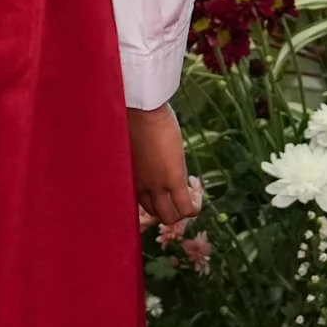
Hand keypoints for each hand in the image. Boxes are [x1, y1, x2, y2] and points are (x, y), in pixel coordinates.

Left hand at [128, 103, 201, 231]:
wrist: (140, 109)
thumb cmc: (133, 116)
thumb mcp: (133, 139)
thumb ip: (139, 151)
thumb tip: (147, 145)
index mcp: (128, 175)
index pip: (140, 201)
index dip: (155, 199)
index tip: (164, 189)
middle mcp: (139, 184)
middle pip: (154, 213)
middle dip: (168, 208)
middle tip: (181, 194)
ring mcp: (156, 184)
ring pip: (169, 217)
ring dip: (180, 212)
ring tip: (190, 196)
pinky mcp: (172, 179)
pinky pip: (186, 208)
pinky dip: (194, 208)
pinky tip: (197, 196)